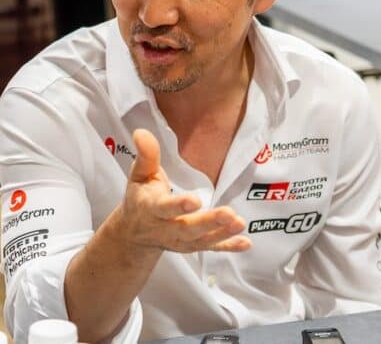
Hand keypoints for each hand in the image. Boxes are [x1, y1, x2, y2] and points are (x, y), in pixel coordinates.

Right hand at [113, 129, 251, 253]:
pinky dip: (229, 246)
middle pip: (188, 228)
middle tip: (228, 214)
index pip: (165, 208)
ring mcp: (181, 241)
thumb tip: (142, 132)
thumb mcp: (139, 175)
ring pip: (202, 239)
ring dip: (222, 233)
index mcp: (151, 209)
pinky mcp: (193, 246)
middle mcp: (166, 228)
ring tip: (239, 223)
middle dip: (208, 222)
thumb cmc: (140, 197)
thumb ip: (146, 155)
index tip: (195, 200)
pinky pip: (212, 248)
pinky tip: (245, 243)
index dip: (179, 206)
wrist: (135, 233)